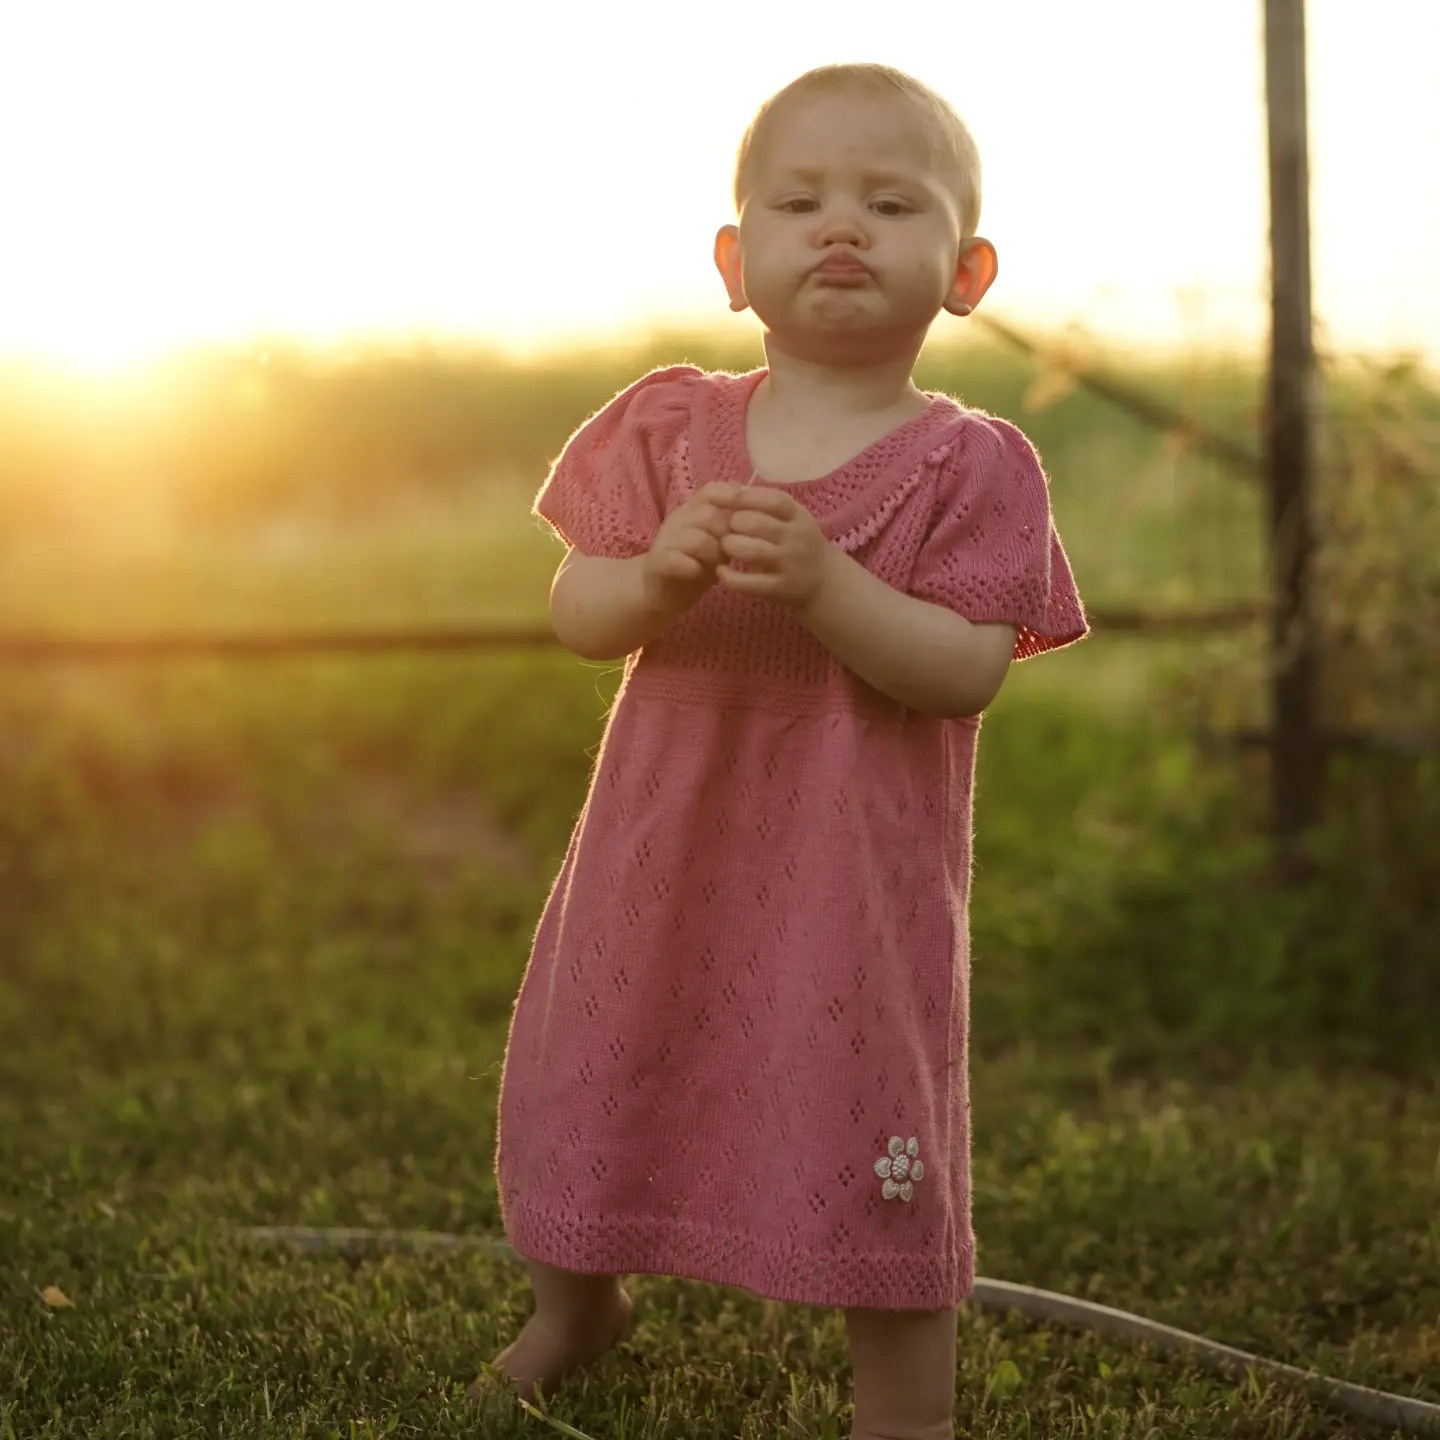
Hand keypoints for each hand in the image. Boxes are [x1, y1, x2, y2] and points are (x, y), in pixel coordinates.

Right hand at [640, 482, 741, 614]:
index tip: (746, 515)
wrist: (661, 590)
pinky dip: (691, 567)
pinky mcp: (657, 563)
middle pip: (708, 515)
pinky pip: (675, 560)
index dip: (731, 499)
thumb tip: (752, 502)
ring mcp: (665, 541)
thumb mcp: (716, 542)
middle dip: (726, 536)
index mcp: (692, 510)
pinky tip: (698, 573)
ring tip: (716, 567)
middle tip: (730, 553)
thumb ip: (729, 524)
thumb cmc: (695, 564)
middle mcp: (678, 520)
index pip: (711, 491)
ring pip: (696, 539)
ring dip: (713, 554)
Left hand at [714, 486, 833, 609]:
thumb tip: (733, 488)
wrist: (825, 582)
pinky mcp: (781, 588)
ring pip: (752, 551)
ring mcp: (790, 564)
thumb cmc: (801, 544)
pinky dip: (730, 577)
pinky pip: (750, 583)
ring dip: (730, 546)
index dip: (747, 497)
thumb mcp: (793, 519)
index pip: (773, 500)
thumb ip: (767, 505)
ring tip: (724, 546)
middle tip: (725, 527)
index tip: (728, 499)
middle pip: (758, 523)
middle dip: (734, 523)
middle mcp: (796, 538)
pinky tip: (721, 571)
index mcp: (799, 517)